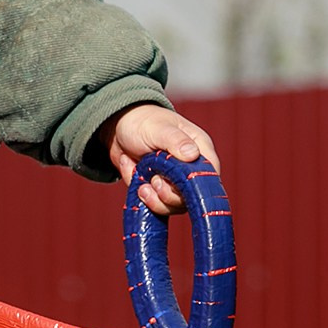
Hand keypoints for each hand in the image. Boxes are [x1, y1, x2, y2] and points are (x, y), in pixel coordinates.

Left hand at [106, 105, 221, 216]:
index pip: (210, 175)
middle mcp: (190, 168)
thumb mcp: (158, 129)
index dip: (196, 186)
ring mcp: (174, 181)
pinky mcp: (158, 190)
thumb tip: (193, 154)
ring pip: (172, 205)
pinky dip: (139, 191)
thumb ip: (175, 141)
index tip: (174, 182)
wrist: (118, 127)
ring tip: (141, 183)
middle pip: (190, 197)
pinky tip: (131, 169)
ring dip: (153, 198)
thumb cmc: (143, 122)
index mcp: (199, 149)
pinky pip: (153, 203)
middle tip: (154, 180)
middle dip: (168, 194)